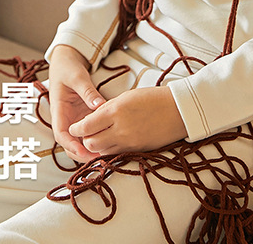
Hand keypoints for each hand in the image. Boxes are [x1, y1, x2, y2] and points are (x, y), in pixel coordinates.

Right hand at [47, 45, 106, 161]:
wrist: (67, 61)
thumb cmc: (68, 68)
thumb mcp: (77, 77)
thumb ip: (87, 91)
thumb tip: (99, 105)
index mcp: (59, 111)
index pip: (61, 134)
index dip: (71, 146)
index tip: (84, 152)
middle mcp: (66, 118)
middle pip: (70, 143)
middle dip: (82, 153)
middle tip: (100, 157)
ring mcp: (75, 119)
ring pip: (80, 140)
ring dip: (90, 148)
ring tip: (107, 153)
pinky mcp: (83, 116)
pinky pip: (89, 130)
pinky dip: (97, 137)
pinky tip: (110, 140)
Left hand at [68, 85, 186, 155]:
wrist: (179, 110)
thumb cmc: (154, 98)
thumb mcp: (127, 96)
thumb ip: (108, 108)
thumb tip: (93, 118)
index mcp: (116, 111)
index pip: (86, 126)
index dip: (76, 129)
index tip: (74, 127)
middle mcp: (120, 129)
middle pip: (90, 144)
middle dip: (84, 140)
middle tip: (86, 133)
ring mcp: (129, 142)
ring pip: (101, 152)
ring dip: (96, 147)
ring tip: (97, 138)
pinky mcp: (136, 151)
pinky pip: (115, 154)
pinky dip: (109, 150)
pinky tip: (111, 142)